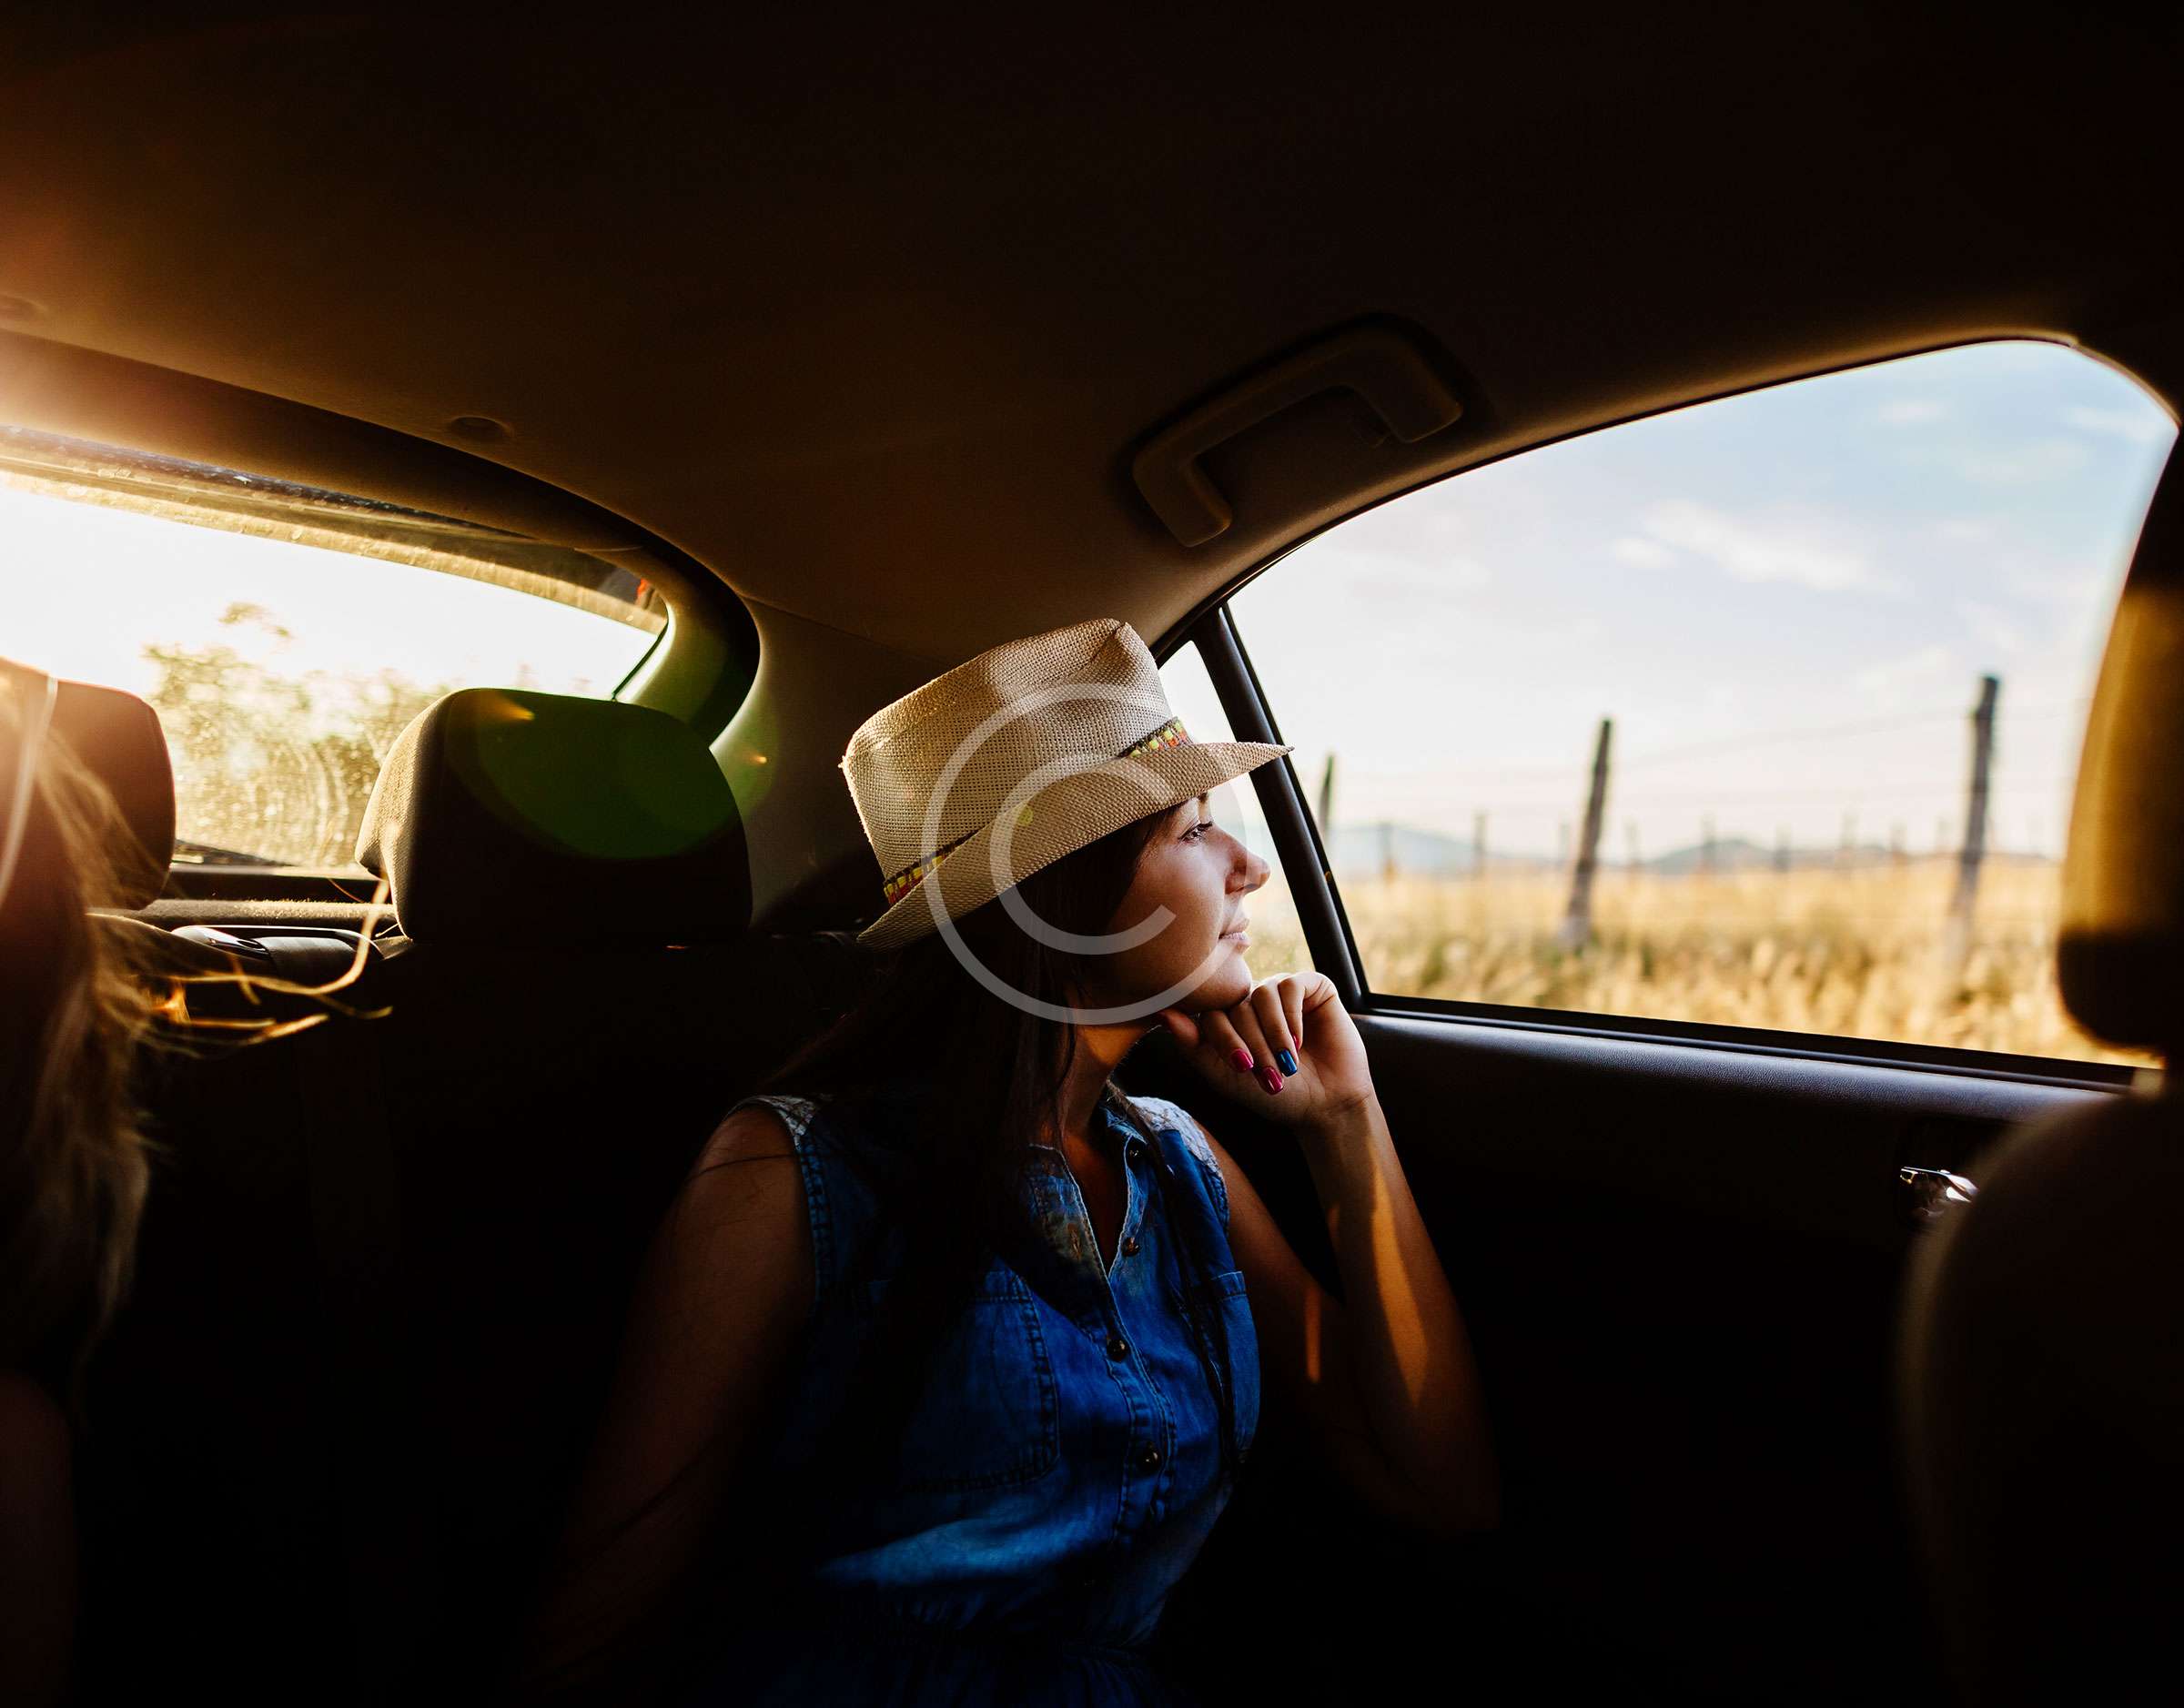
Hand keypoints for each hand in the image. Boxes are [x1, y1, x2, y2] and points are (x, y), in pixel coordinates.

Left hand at [1155, 971, 1374, 1131]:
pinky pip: (1291, 986)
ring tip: (1287, 1062)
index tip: (1242, 1068)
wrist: (1323, 1106)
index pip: (1210, 1011)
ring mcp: (1280, 990)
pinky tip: (1301, 1041)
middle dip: (1252, 1042)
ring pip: (1262, 993)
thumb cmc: (1272, 1094)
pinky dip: (1293, 1017)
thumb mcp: (1224, 1075)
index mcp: (1227, 1017)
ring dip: (1273, 1032)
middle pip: (1237, 1004)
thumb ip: (1192, 1045)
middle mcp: (1251, 999)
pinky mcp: (1311, 986)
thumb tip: (1161, 1012)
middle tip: (1268, 1073)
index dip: (1224, 1038)